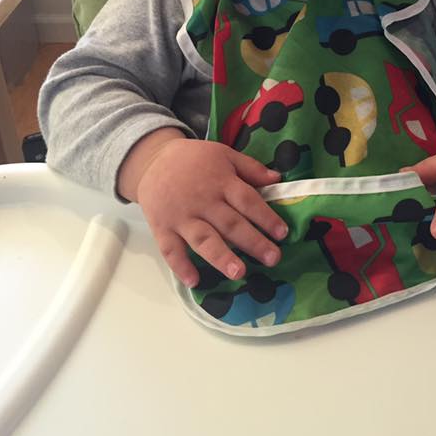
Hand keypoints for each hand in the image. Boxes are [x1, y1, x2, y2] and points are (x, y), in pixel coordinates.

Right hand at [118, 129, 286, 287]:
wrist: (153, 160)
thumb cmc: (194, 159)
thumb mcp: (224, 154)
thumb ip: (251, 168)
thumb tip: (277, 179)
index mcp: (221, 181)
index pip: (247, 200)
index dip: (266, 216)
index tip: (282, 233)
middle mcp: (203, 201)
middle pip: (230, 224)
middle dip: (253, 242)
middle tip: (273, 259)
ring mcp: (182, 216)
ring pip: (204, 239)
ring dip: (221, 257)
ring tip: (239, 273)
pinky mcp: (162, 228)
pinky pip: (171, 250)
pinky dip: (181, 266)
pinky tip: (194, 281)